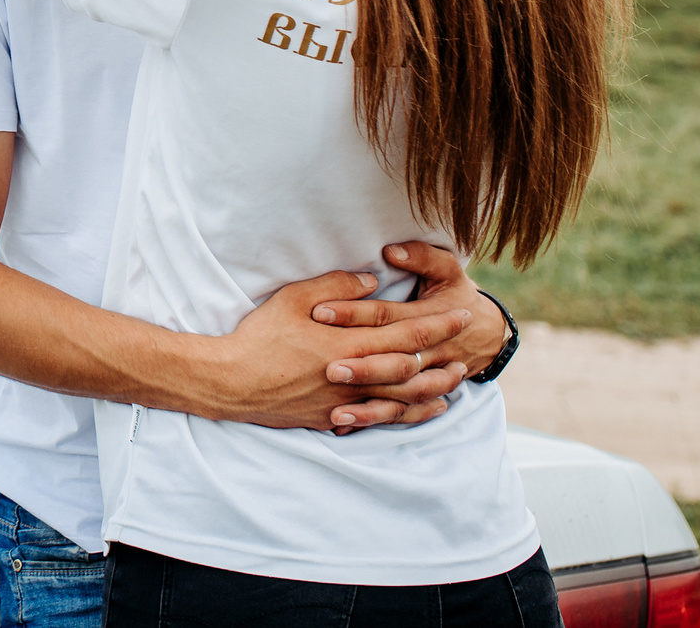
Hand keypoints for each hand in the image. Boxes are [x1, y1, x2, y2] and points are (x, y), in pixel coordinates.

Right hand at [196, 270, 472, 433]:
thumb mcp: (294, 298)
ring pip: (404, 399)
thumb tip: (371, 281)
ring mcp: (347, 402)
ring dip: (433, 390)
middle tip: (466, 353)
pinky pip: (382, 418)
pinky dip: (407, 414)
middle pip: (414, 370)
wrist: (233, 382)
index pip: (407, 334)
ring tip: (454, 383)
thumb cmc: (261, 337)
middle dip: (444, 360)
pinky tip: (419, 410)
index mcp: (350, 344)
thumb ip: (336, 287)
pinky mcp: (334, 418)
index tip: (462, 315)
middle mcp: (357, 376)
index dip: (438, 325)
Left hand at [309, 242, 511, 429]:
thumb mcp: (447, 270)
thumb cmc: (458, 295)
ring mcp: (427, 377)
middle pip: (391, 361)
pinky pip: (400, 413)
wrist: (490, 333)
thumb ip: (421, 257)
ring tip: (335, 410)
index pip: (386, 316)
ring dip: (368, 405)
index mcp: (426, 316)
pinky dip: (374, 420)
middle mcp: (428, 352)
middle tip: (327, 367)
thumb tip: (391, 251)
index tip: (319, 312)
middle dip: (361, 366)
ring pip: (398, 396)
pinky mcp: (421, 394)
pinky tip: (343, 426)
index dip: (354, 313)